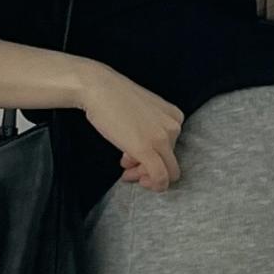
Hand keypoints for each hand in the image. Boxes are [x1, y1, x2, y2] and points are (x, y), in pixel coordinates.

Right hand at [77, 62, 183, 189]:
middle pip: (170, 162)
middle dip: (149, 168)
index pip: (172, 148)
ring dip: (143, 174)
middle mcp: (173, 127)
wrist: (99, 88)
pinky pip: (160, 178)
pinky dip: (151, 185)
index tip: (135, 158)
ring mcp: (162, 139)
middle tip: (128, 169)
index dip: (154, 156)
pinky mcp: (148, 150)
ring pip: (165, 172)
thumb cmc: (115, 98)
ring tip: (124, 168)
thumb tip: (141, 153)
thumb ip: (149, 130)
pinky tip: (127, 176)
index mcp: (175, 116)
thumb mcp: (142, 112)